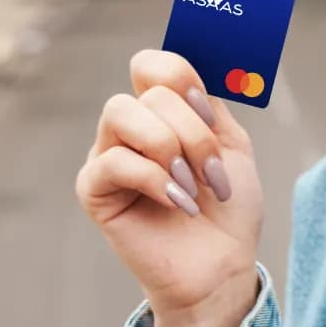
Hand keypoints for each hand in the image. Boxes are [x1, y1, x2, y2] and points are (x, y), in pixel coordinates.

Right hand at [75, 50, 263, 320]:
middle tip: (211, 171)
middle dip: (193, 132)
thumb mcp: (231, 144)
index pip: (151, 65)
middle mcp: (132, 126)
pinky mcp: (94, 190)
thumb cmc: (227, 204)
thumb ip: (210, 105)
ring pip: (124, 114)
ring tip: (192, 186)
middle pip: (151, 93)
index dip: (180, 75)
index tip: (210, 111)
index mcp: (164, 110)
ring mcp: (108, 155)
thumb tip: (195, 73)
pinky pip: (114, 161)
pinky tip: (178, 203)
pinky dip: (154, 179)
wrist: (221, 262)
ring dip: (171, 148)